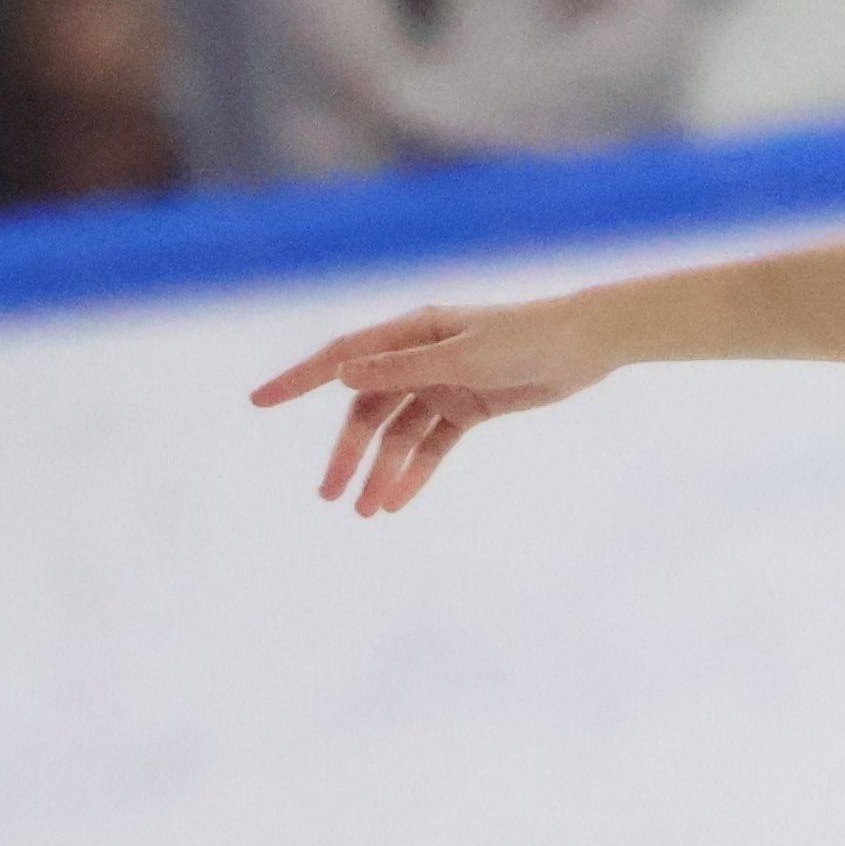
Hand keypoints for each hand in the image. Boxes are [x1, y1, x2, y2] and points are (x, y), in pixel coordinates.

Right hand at [246, 295, 617, 515]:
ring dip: (382, 471)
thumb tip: (340, 375)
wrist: (586, 345)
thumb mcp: (461, 358)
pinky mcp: (467, 406)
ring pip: (397, 434)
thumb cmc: (525, 338)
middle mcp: (418, 356)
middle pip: (367, 409)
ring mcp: (441, 383)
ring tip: (366, 513)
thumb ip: (402, 370)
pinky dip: (415, 472)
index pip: (340, 358)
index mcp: (409, 332)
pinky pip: (431, 445)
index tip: (259, 402)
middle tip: (329, 495)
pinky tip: (398, 502)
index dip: (297, 380)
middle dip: (348, 452)